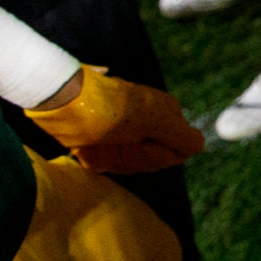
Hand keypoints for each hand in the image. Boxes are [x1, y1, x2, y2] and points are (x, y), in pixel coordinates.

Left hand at [25, 64, 206, 176]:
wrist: (60, 98)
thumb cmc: (108, 109)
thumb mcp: (153, 120)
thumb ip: (182, 136)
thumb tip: (200, 146)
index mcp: (166, 112)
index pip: (174, 152)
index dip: (155, 155)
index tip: (136, 144)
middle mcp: (148, 121)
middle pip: (149, 159)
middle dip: (130, 158)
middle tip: (113, 142)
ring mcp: (124, 129)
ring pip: (127, 161)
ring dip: (110, 158)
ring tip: (96, 143)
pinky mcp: (102, 136)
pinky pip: (106, 159)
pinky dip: (96, 157)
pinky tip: (86, 147)